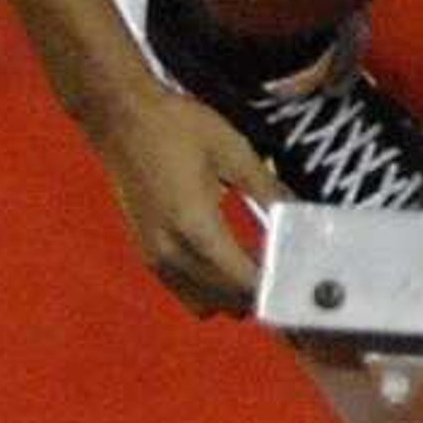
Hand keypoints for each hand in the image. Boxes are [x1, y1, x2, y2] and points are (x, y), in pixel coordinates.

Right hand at [88, 81, 285, 316]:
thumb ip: (268, 190)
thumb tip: (300, 215)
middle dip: (257, 293)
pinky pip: (182, 288)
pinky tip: (230, 259)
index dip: (273, 285)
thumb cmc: (178, 128)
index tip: (300, 277)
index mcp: (196, 228)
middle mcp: (170, 253)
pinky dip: (208, 287)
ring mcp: (154, 256)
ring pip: (201, 302)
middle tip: (287, 270)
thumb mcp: (234, 152)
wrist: (121, 119)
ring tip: (261, 266)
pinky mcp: (145, 252)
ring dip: (231, 295)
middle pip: (223, 301)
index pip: (241, 281)